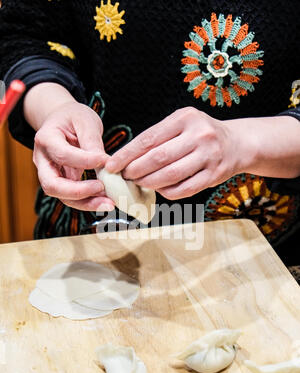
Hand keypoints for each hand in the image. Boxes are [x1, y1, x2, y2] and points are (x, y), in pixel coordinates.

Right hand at [26, 85, 114, 211]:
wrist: (63, 121)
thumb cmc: (73, 118)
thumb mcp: (85, 120)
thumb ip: (92, 141)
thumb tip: (104, 164)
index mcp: (46, 139)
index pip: (62, 155)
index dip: (84, 161)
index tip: (105, 161)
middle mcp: (42, 161)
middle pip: (52, 185)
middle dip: (78, 192)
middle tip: (102, 189)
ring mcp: (50, 174)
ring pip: (62, 197)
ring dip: (86, 203)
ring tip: (109, 203)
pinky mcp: (62, 183)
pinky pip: (73, 198)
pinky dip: (89, 201)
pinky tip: (106, 200)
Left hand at [105, 107, 251, 199]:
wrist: (236, 144)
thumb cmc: (200, 134)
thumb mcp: (181, 124)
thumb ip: (158, 137)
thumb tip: (125, 158)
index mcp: (185, 118)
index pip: (149, 138)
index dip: (127, 154)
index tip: (112, 165)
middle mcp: (199, 135)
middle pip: (158, 158)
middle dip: (135, 170)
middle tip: (124, 176)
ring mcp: (208, 156)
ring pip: (170, 175)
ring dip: (149, 182)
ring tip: (138, 183)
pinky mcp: (214, 175)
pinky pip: (184, 188)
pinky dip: (167, 191)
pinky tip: (159, 189)